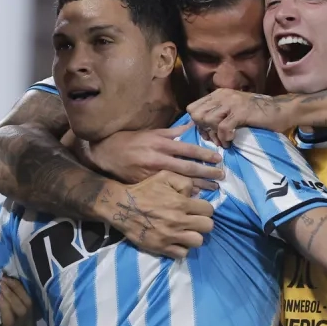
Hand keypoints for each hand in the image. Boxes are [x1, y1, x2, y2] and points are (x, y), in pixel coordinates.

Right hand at [88, 124, 223, 190]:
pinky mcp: (146, 186)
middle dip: (206, 173)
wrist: (104, 155)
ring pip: (180, 182)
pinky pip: (168, 191)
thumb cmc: (128, 141)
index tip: (218, 159)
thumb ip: (172, 132)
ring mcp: (152, 174)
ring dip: (199, 186)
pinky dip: (182, 194)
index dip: (205, 155)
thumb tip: (191, 127)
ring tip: (213, 189)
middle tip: (221, 176)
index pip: (188, 149)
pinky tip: (194, 198)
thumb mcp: (150, 133)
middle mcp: (158, 159)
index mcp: (160, 144)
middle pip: (188, 168)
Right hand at [102, 170, 214, 258]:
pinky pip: (182, 253)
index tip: (197, 209)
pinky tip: (176, 241)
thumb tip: (195, 195)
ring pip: (198, 241)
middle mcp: (179, 221)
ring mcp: (171, 236)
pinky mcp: (161, 247)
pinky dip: (181, 248)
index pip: (209, 210)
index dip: (205, 208)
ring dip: (194, 236)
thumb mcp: (164, 176)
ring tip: (187, 232)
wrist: (122, 206)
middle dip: (203, 222)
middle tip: (194, 221)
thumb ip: (184, 182)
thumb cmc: (144, 190)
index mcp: (181, 203)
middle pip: (208, 227)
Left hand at [187, 89, 289, 146]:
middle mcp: (222, 95)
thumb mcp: (233, 109)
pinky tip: (231, 141)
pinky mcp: (241, 112)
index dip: (196, 123)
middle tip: (214, 139)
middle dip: (203, 130)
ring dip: (214, 135)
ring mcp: (231, 102)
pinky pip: (223, 127)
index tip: (207, 133)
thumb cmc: (257, 113)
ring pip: (208, 120)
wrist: (281, 111)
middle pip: (196, 114)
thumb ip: (217, 114)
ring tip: (224, 142)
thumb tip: (200, 128)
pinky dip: (225, 138)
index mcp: (218, 94)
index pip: (192, 108)